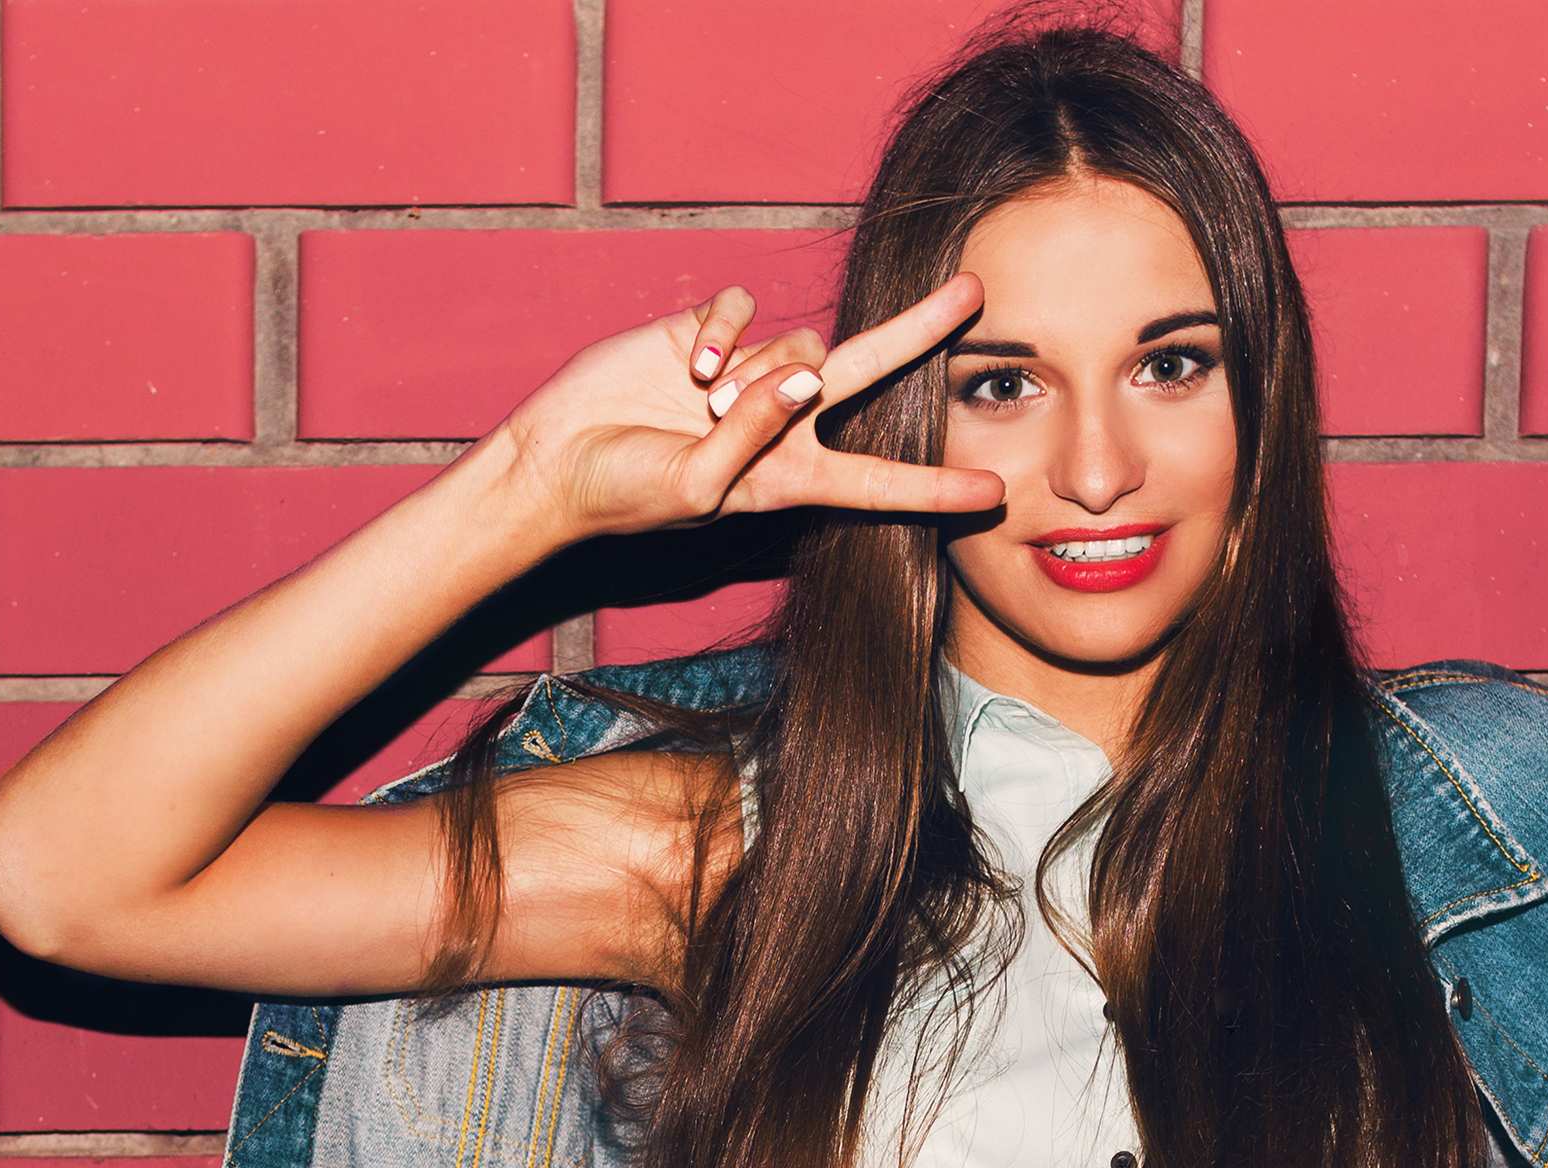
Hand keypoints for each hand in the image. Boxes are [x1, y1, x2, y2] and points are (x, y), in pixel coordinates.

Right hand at [472, 273, 1007, 543]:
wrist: (556, 460)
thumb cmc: (624, 494)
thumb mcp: (695, 490)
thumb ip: (752, 439)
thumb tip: (801, 379)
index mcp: (790, 477)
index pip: (877, 482)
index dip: (933, 489)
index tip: (991, 492)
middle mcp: (780, 421)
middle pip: (869, 370)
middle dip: (921, 331)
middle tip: (973, 292)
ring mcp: (746, 372)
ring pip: (794, 344)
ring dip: (752, 372)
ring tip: (700, 404)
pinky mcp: (707, 329)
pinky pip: (741, 310)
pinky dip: (720, 332)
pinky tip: (686, 365)